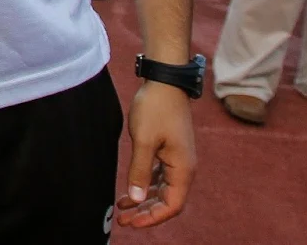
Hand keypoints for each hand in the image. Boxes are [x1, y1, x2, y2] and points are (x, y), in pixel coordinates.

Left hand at [115, 81, 195, 227]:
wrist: (164, 82)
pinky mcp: (169, 151)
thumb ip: (139, 171)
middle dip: (146, 213)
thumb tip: (135, 199)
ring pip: (162, 190)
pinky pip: (159, 177)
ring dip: (143, 201)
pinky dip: (145, 185)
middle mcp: (184, 168)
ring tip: (121, 210)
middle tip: (122, 221)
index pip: (172, 205)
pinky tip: (129, 191)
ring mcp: (177, 160)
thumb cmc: (155, 109)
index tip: (132, 223)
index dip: (153, 217)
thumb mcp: (143, 140)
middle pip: (167, 201)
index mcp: (183, 169)